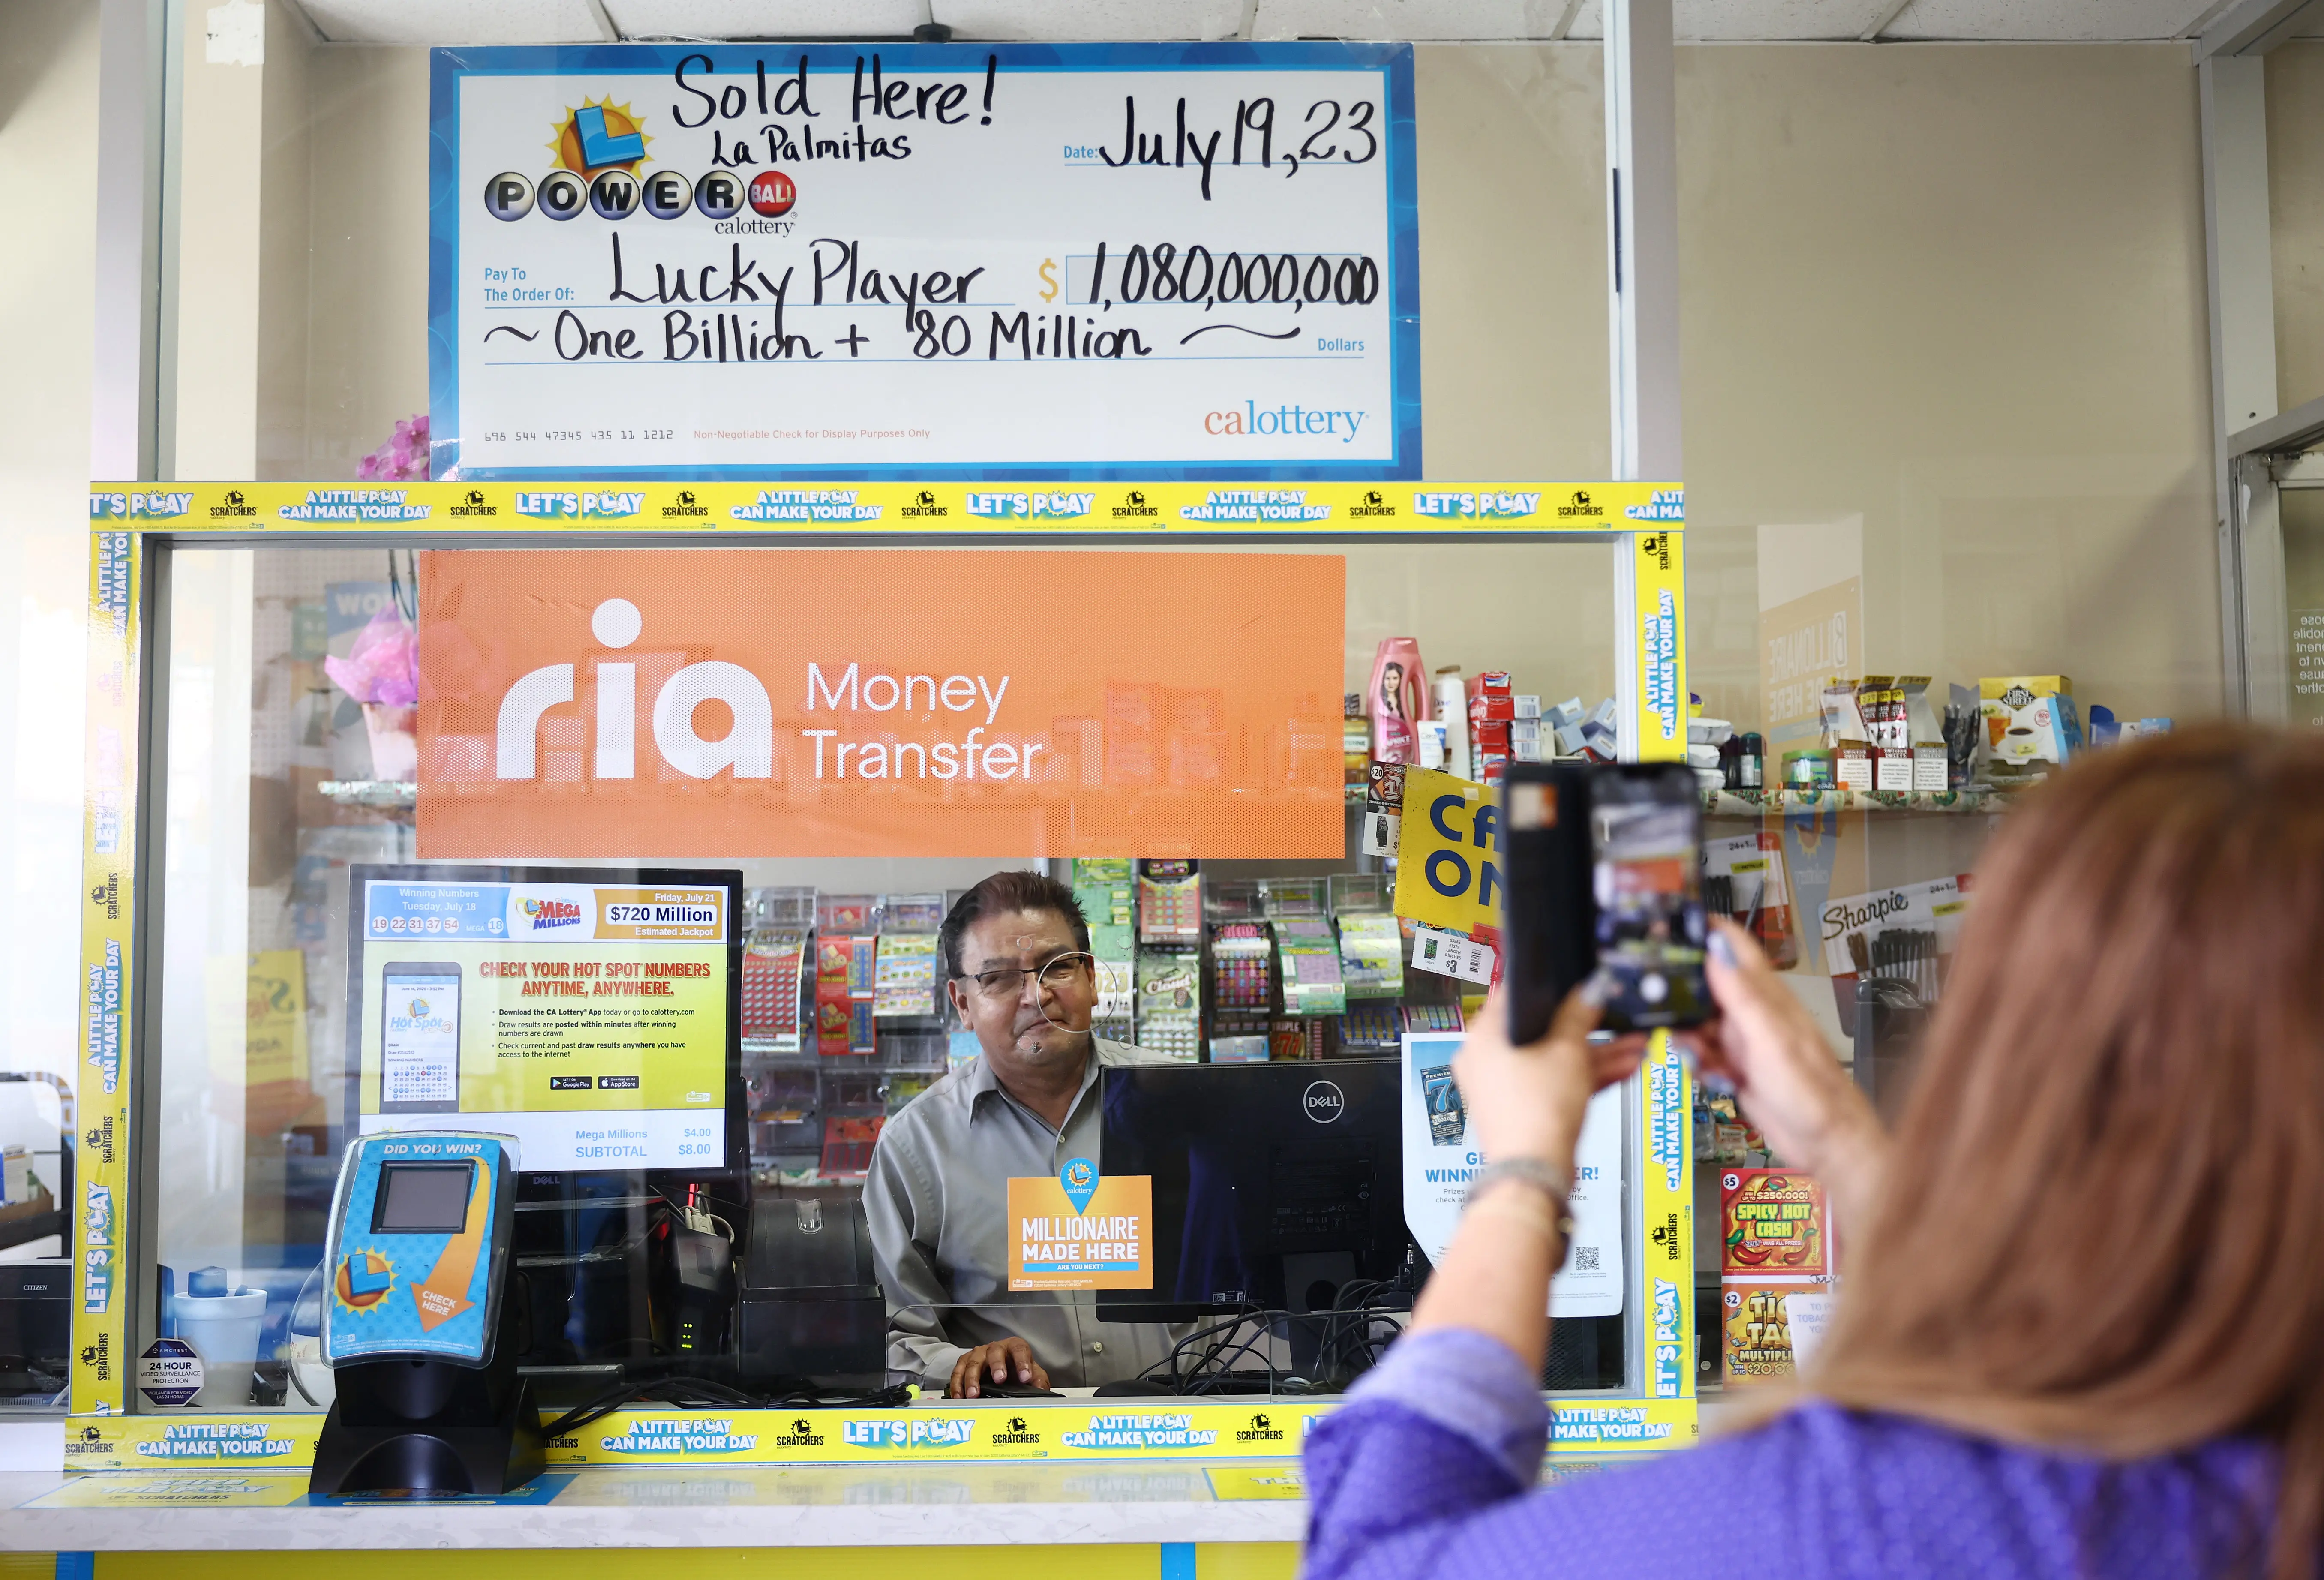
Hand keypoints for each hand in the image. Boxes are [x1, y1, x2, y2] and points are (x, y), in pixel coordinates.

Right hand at [948, 1336, 1048, 1397]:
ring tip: (974, 1395)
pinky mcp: (965, 1362)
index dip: (1023, 1362)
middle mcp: (996, 1348)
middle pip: (995, 1352)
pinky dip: (957, 1384)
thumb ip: (1038, 1380)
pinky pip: (958, 1371)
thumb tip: (1041, 1390)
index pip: (1020, 1350)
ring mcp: (979, 1354)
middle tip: (999, 1380)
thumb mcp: (1031, 1373)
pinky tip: (959, 1397)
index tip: (1025, 1377)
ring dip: (972, 1378)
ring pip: (973, 1362)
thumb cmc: (1016, 1369)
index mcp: (1014, 1347)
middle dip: (996, 1365)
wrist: (1000, 1367)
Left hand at [1452, 984, 1647, 1175]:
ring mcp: (1501, 1087)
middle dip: (1587, 1028)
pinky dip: (1582, 1076)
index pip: (1516, 996)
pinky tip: (1621, 1068)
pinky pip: (1552, 1082)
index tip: (1579, 989)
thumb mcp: (1569, 1050)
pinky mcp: (1519, 1109)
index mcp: (1484, 1036)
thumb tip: (1588, 992)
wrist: (1536, 1171)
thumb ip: (1579, 1014)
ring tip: (1632, 1045)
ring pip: (1552, 1059)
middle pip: (1540, 1031)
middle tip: (1613, 1019)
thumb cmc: (1536, 1115)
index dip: (1553, 990)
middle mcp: (1485, 1059)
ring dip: (1595, 1054)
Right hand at [1692, 918, 1888, 1221]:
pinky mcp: (1736, 1067)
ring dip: (1687, 1036)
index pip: (1733, 946)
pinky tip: (1709, 1074)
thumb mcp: (1773, 1041)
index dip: (1704, 929)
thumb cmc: (1816, 1095)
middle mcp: (1754, 1014)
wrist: (1825, 1146)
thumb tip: (1717, 951)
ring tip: (1696, 1054)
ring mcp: (1744, 1041)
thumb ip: (1743, 996)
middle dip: (1681, 994)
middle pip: (1705, 985)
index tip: (1671, 922)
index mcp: (1768, 997)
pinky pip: (1702, 1055)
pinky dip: (1696, 1063)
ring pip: (1698, 1023)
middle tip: (1664, 1008)